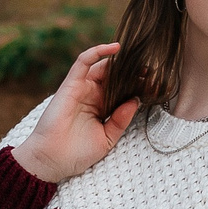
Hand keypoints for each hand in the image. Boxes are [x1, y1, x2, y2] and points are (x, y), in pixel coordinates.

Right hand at [12, 42, 140, 183]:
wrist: (52, 160)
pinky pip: (83, 62)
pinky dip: (97, 51)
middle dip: (134, 72)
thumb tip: (135, 100)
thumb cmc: (76, 153)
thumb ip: (120, 120)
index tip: (156, 84)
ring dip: (121, 62)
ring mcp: (82, 88)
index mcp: (102, 108)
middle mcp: (93, 96)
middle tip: (152, 69)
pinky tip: (115, 48)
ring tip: (139, 59)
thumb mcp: (107, 138)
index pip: (123, 90)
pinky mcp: (71, 84)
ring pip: (103, 66)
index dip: (138, 85)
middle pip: (116, 77)